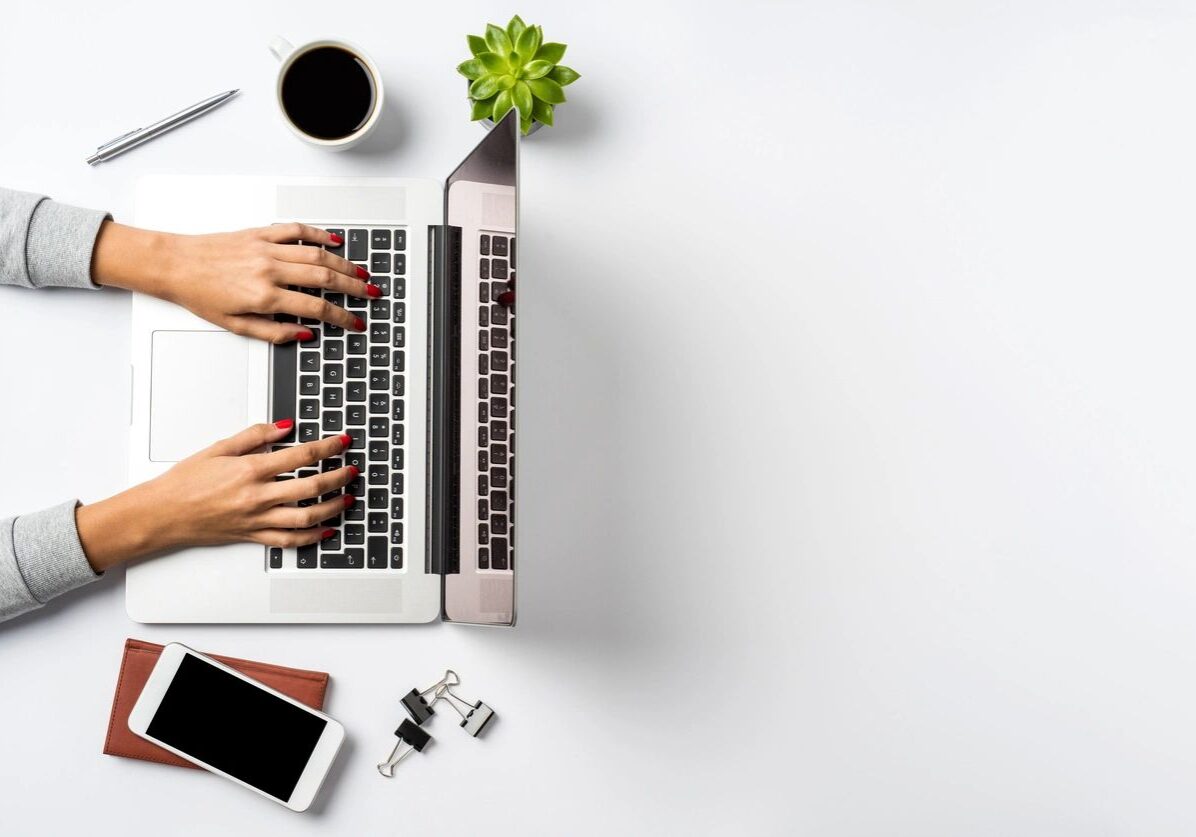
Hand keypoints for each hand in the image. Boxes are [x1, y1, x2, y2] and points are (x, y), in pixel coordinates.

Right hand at [76, 421, 356, 571]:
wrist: (162, 513)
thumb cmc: (185, 481)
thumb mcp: (218, 448)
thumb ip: (254, 436)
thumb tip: (284, 426)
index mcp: (250, 470)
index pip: (300, 457)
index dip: (327, 448)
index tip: (343, 441)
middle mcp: (257, 497)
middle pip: (310, 487)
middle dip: (337, 477)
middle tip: (353, 470)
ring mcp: (256, 519)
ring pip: (305, 518)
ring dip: (332, 508)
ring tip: (347, 499)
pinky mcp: (252, 536)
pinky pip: (288, 540)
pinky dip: (311, 538)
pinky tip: (326, 531)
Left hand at [93, 221, 380, 342]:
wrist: (174, 264)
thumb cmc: (199, 295)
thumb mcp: (235, 326)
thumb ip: (273, 332)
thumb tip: (304, 334)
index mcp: (264, 297)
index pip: (316, 308)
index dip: (342, 317)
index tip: (355, 322)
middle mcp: (269, 270)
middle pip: (325, 278)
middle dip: (354, 287)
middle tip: (372, 293)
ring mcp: (266, 249)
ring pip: (317, 254)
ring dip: (344, 263)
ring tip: (362, 272)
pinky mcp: (260, 233)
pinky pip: (296, 231)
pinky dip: (319, 234)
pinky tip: (334, 241)